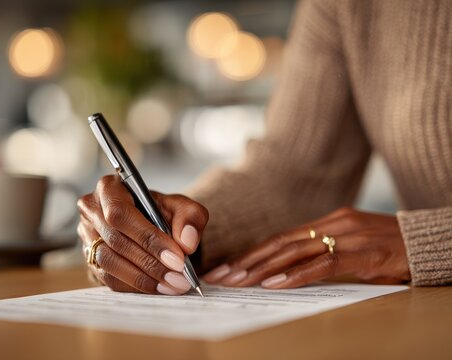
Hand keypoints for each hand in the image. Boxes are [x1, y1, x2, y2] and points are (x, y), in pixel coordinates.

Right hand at [77, 175, 208, 294]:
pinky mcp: (90, 260)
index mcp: (109, 188)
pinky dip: (136, 286)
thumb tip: (187, 243)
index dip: (148, 238)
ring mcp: (87, 237)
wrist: (152, 226)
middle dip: (150, 263)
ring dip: (143, 279)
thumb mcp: (182, 207)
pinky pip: (109, 279)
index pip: (121, 214)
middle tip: (179, 278)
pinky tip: (158, 288)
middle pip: (115, 241)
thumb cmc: (163, 212)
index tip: (177, 258)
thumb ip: (191, 218)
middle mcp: (92, 211)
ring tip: (172, 285)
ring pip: (110, 263)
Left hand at [203, 207, 410, 288]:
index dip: (251, 254)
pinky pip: (324, 264)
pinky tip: (276, 284)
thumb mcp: (350, 244)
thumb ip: (322, 251)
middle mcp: (331, 224)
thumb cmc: (388, 246)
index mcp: (325, 222)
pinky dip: (297, 274)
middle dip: (247, 262)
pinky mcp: (363, 253)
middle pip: (279, 243)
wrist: (428, 240)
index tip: (227, 269)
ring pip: (294, 251)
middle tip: (221, 277)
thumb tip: (289, 269)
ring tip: (239, 282)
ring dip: (263, 268)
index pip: (279, 238)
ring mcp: (347, 237)